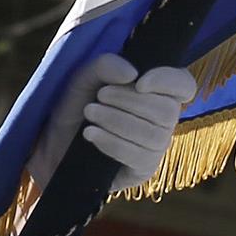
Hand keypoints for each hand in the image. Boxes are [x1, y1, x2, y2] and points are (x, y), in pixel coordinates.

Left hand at [34, 54, 192, 192]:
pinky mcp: (143, 169)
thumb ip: (104, 66)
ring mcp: (155, 146)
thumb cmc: (73, 108)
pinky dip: (113, 143)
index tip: (139, 82)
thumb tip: (133, 75)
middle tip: (98, 97)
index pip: (183, 84)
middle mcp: (163, 119)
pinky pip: (140, 157)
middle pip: (167, 110)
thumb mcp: (82, 79)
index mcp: (156, 91)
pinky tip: (91, 135)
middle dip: (129, 101)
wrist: (52, 145)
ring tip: (89, 114)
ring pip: (154, 135)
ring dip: (117, 121)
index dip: (168, 81)